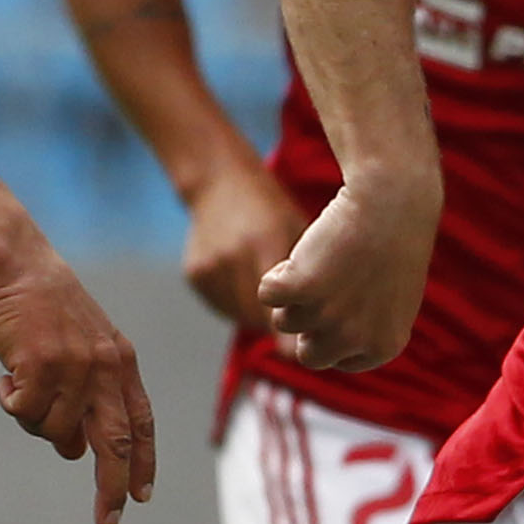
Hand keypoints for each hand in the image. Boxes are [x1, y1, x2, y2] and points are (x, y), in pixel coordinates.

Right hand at [0, 251, 154, 523]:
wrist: (15, 264)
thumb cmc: (43, 307)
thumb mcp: (81, 348)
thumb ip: (87, 396)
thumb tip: (74, 452)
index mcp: (122, 362)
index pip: (142, 423)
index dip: (143, 462)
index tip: (142, 496)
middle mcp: (106, 368)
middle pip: (115, 443)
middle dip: (113, 487)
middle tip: (108, 520)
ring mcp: (74, 368)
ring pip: (55, 430)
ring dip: (33, 422)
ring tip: (19, 387)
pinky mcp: (40, 367)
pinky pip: (24, 412)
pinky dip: (10, 402)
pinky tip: (5, 374)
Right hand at [177, 162, 307, 329]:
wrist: (219, 181)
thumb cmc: (270, 208)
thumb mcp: (295, 228)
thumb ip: (308, 270)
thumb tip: (327, 316)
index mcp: (267, 243)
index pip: (282, 304)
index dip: (295, 328)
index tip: (308, 341)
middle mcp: (235, 257)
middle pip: (261, 317)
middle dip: (279, 322)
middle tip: (293, 309)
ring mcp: (211, 266)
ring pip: (242, 316)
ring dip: (258, 314)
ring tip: (266, 287)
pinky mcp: (196, 274)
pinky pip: (224, 306)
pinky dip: (237, 303)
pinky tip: (243, 278)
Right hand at [258, 177, 434, 373]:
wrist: (390, 200)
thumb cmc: (393, 243)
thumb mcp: (389, 299)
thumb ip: (362, 330)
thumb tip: (314, 349)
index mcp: (382, 346)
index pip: (337, 359)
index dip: (331, 330)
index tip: (343, 299)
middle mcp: (355, 338)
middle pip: (308, 354)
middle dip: (308, 324)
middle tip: (321, 288)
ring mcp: (327, 315)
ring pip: (284, 321)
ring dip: (293, 293)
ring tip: (318, 262)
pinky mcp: (301, 287)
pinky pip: (267, 294)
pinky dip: (277, 273)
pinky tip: (303, 254)